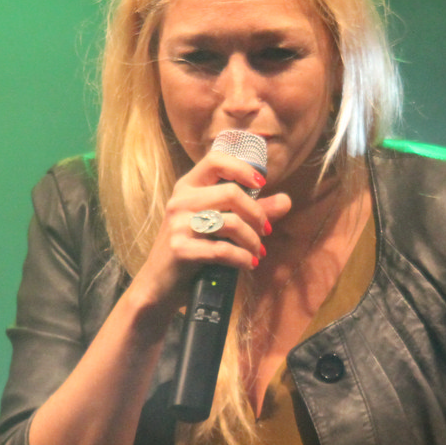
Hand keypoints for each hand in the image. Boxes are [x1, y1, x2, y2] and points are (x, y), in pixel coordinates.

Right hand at [126, 148, 292, 316]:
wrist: (159, 284)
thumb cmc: (192, 250)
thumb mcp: (217, 226)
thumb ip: (250, 211)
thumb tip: (286, 201)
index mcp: (187, 187)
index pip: (215, 160)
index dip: (243, 168)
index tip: (262, 183)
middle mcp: (180, 201)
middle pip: (231, 193)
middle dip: (257, 214)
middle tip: (266, 231)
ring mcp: (178, 225)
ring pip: (231, 223)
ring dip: (252, 240)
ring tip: (257, 252)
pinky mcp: (180, 249)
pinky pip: (222, 251)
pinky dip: (242, 258)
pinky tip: (248, 264)